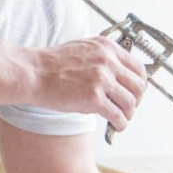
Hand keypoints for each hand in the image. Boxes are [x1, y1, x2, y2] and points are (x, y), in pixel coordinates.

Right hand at [32, 36, 147, 128]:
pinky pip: (117, 115)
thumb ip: (103, 57)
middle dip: (137, 99)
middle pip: (138, 85)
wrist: (33, 73)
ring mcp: (102, 79)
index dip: (140, 83)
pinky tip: (117, 125)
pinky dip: (120, 123)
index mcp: (107, 48)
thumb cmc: (52, 64)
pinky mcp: (94, 98)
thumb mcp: (84, 49)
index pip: (138, 67)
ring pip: (130, 102)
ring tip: (123, 118)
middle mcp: (108, 61)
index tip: (136, 91)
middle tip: (131, 107)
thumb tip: (119, 73)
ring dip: (129, 113)